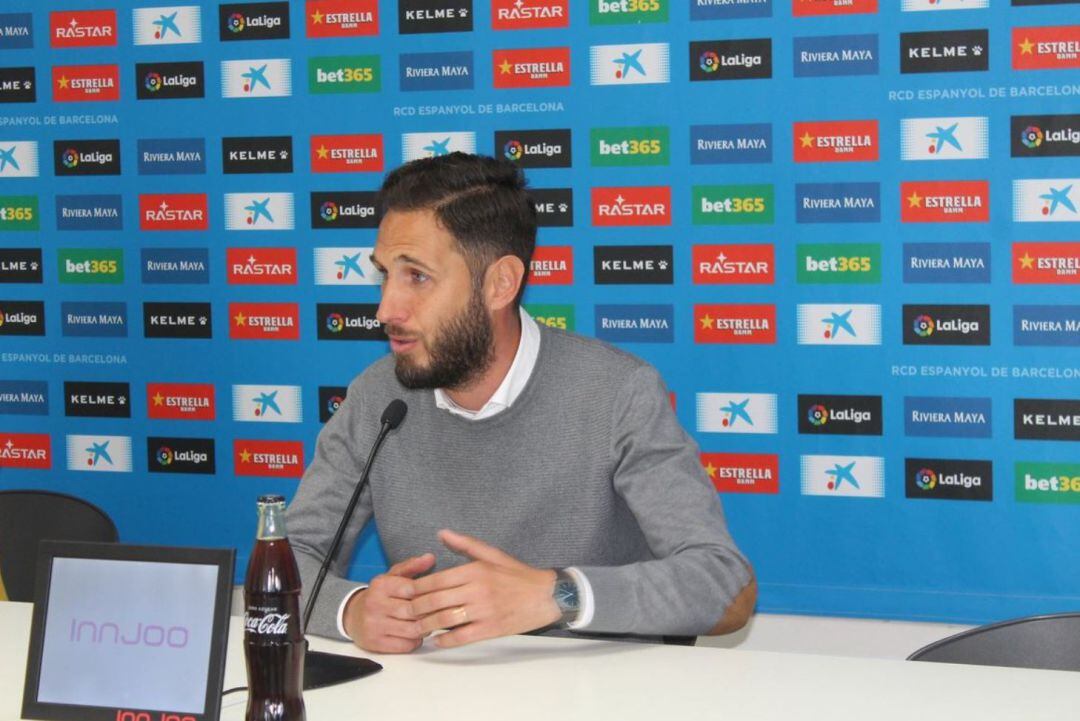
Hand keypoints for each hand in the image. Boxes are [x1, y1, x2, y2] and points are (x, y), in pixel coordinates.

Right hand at [343, 553, 434, 652]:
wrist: (353, 616)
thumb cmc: (379, 596)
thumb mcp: (392, 576)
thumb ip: (411, 566)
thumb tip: (430, 557)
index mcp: (381, 585)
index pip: (413, 588)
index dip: (431, 593)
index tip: (442, 594)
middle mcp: (375, 604)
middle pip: (414, 611)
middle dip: (431, 612)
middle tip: (441, 611)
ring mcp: (374, 625)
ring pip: (412, 630)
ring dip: (426, 628)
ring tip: (430, 622)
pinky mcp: (375, 643)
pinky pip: (405, 645)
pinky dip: (416, 641)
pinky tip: (417, 634)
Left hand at [411, 529, 560, 648]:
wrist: (546, 596)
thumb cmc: (518, 575)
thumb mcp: (493, 554)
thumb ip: (466, 544)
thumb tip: (442, 533)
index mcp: (476, 570)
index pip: (437, 580)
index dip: (417, 588)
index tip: (407, 593)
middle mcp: (477, 590)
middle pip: (436, 601)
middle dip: (416, 608)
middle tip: (406, 612)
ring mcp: (484, 611)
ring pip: (445, 620)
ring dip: (427, 625)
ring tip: (417, 627)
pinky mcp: (491, 628)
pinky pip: (462, 637)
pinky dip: (446, 641)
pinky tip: (437, 640)